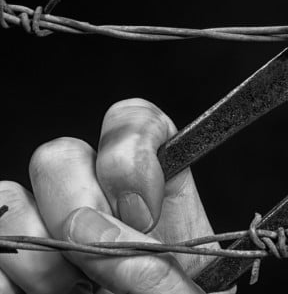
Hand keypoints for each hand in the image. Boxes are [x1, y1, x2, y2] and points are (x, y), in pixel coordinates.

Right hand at [1, 99, 211, 293]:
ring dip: (36, 251)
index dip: (129, 152)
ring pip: (7, 195)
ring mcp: (41, 236)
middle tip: (97, 263)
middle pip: (59, 153)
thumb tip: (97, 233)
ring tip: (69, 293)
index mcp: (158, 197)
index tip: (144, 211)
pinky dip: (5, 279)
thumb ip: (160, 272)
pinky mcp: (7, 270)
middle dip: (75, 207)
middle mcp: (96, 205)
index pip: (132, 123)